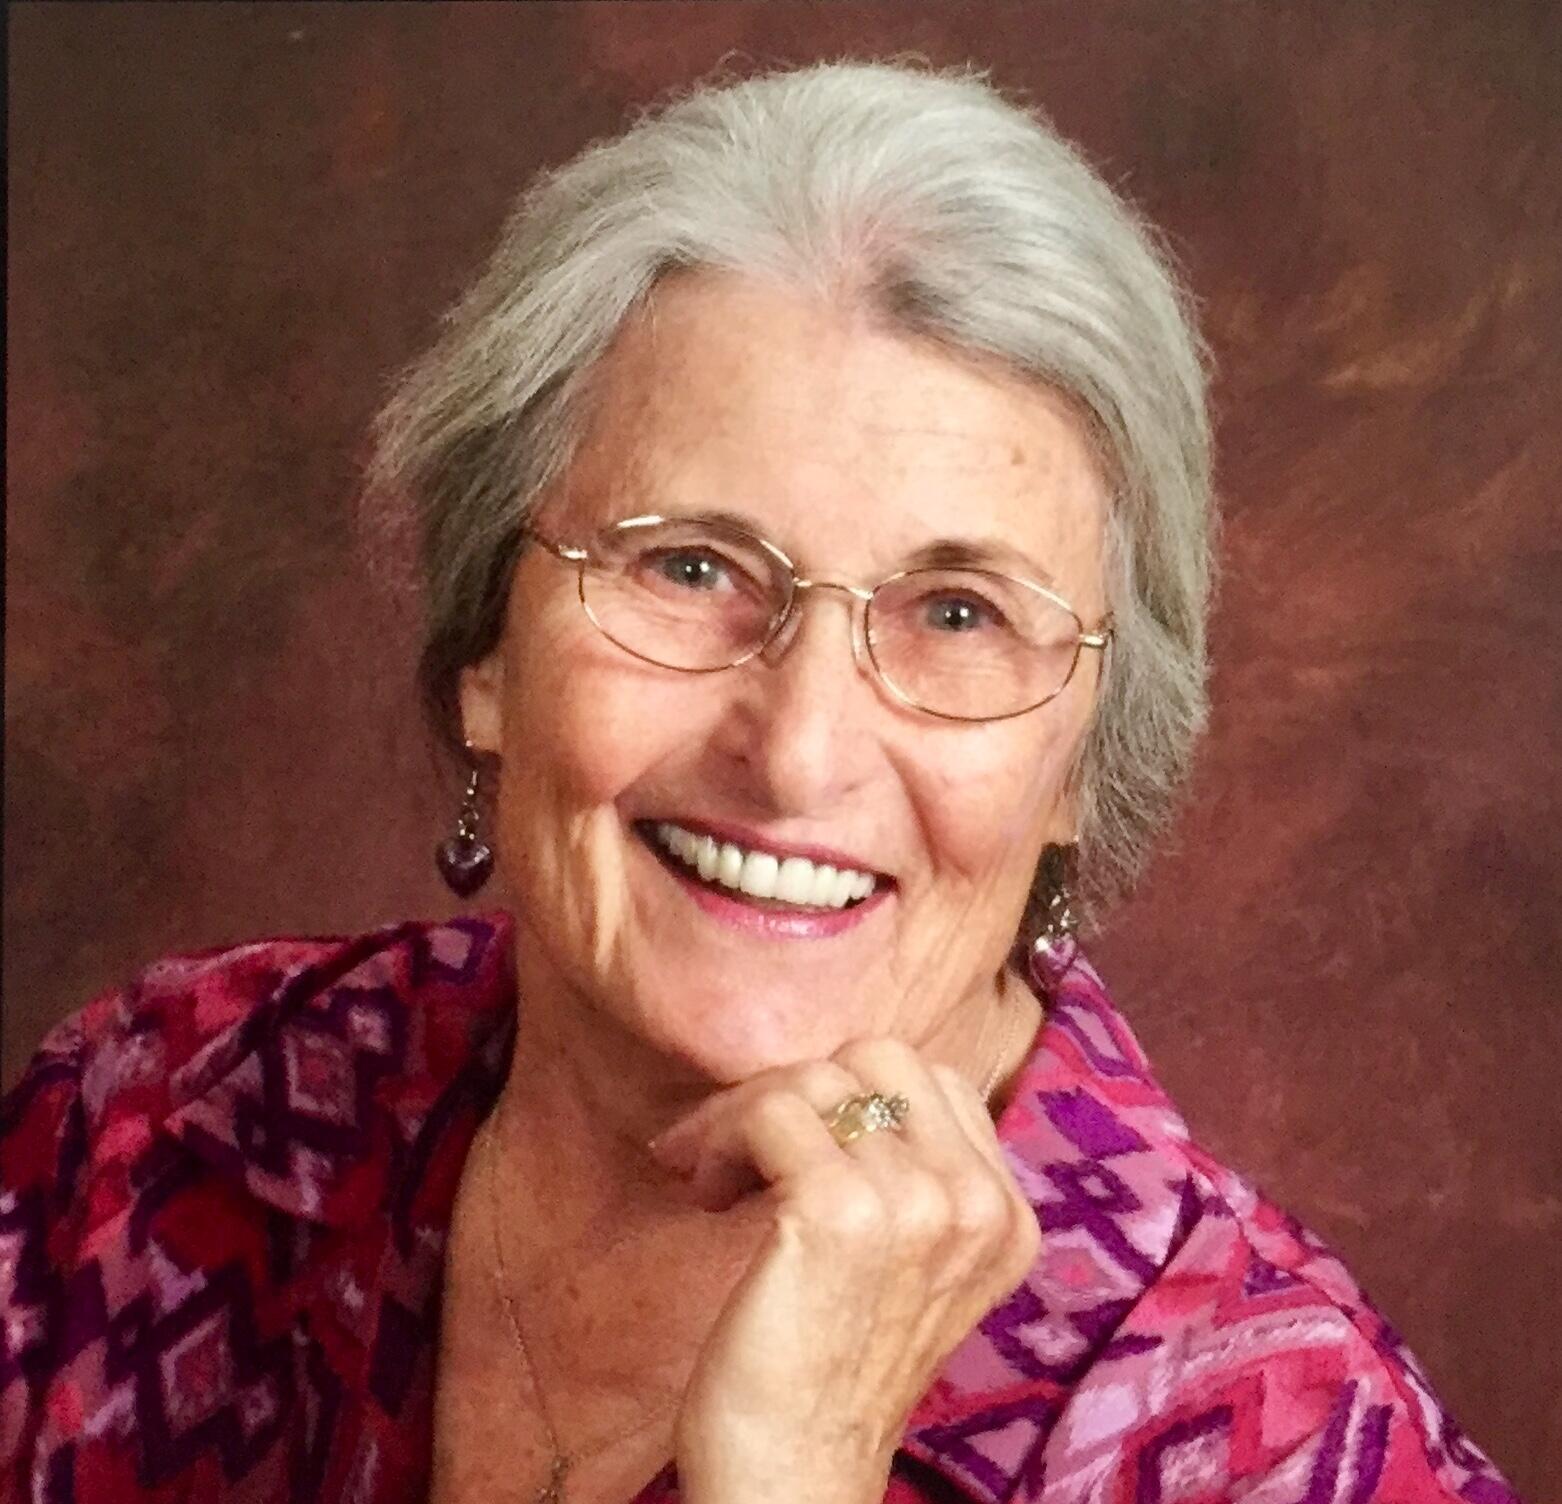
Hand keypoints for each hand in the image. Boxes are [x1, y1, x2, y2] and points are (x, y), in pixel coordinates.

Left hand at [647, 1038, 1041, 1503]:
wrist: (795, 1482)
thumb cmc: (830, 1372)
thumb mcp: (907, 1266)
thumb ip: (911, 1179)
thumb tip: (837, 1084)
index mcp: (1004, 1215)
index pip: (931, 1080)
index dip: (849, 1098)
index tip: (794, 1144)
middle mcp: (977, 1202)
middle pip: (879, 1057)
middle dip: (798, 1088)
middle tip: (745, 1146)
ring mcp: (916, 1203)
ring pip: (814, 1081)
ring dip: (743, 1117)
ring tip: (716, 1178)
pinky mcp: (841, 1213)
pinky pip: (769, 1113)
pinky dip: (719, 1139)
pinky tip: (707, 1193)